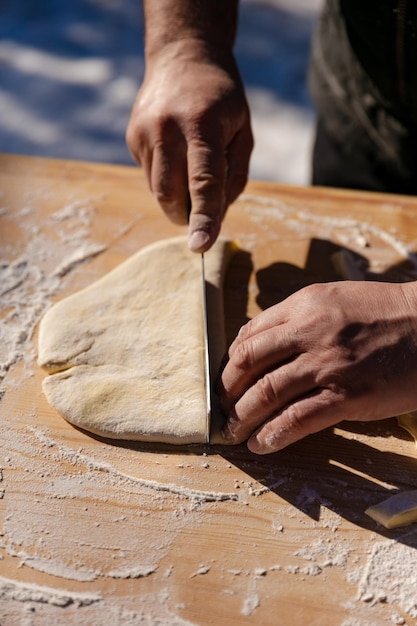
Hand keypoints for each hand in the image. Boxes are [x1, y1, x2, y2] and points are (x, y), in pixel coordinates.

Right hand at [126, 40, 252, 251]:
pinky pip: (149, 176)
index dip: (203, 217)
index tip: (200, 246)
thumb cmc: (222, 99)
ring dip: (177, 196)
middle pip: (170, 194)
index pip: (203, 181)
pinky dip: (167, 179)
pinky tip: (175, 152)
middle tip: (200, 209)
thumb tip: (215, 217)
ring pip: (157, 190)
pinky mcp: (132, 138)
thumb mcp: (243, 131)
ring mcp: (144, 133)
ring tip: (191, 164)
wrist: (182, 55)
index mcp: (203, 124)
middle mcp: (167, 128)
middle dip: (186, 214)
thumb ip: (234, 175)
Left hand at [219, 281, 416, 452]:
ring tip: (234, 431)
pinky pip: (298, 419)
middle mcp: (309, 331)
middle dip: (227, 389)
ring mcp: (328, 364)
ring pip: (267, 392)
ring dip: (243, 416)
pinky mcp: (348, 395)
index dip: (231, 361)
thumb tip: (258, 342)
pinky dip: (273, 434)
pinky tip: (262, 444)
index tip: (228, 379)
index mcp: (304, 305)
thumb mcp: (335, 299)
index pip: (249, 334)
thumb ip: (296, 317)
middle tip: (223, 407)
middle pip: (248, 362)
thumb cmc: (385, 314)